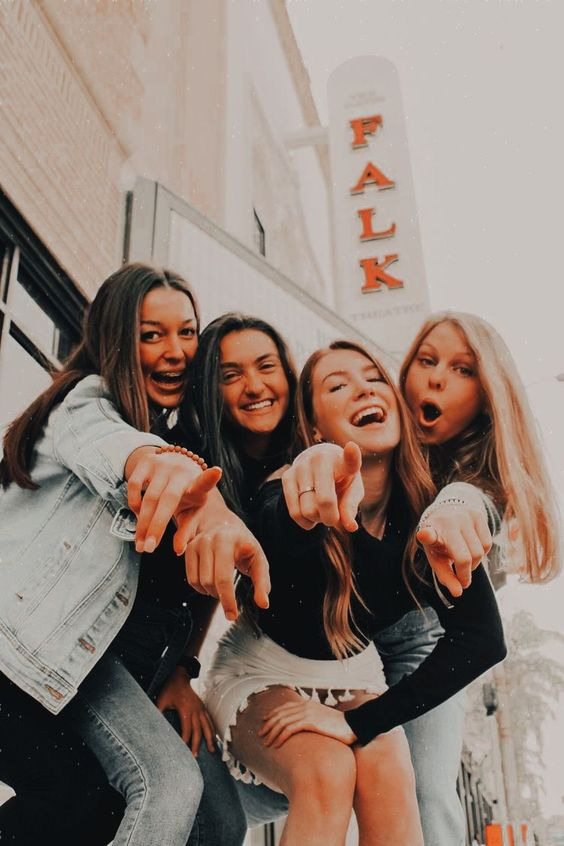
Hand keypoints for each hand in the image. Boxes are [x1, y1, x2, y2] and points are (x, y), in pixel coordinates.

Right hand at [125, 446, 221, 552]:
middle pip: (167, 500)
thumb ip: (187, 530)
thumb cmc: (187, 494)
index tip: (217, 472)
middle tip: (147, 549)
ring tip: (139, 544)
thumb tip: (178, 550)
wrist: (176, 464)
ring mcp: (164, 464)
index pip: (205, 482)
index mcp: (198, 485)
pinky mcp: (147, 460)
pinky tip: (138, 515)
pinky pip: (134, 484)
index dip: (210, 478)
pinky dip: (134, 503)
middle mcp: (181, 471)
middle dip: (156, 527)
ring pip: (148, 496)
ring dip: (142, 523)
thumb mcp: (192, 510)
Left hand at [156, 666, 215, 755]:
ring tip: (212, 750)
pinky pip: (209, 720)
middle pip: (198, 730)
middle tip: (195, 757)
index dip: (185, 741)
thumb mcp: (161, 700)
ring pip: (207, 726)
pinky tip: (214, 736)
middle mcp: (196, 710)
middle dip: (197, 744)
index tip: (183, 752)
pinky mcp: (203, 706)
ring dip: (210, 738)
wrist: (180, 674)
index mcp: (186, 710)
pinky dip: (212, 729)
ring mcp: (201, 708)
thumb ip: (158, 712)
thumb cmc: (170, 688)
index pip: (187, 730)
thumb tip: (152, 725)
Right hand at [181, 506, 270, 621]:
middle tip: (231, 607)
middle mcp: (212, 539)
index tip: (233, 616)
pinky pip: (191, 579)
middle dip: (222, 598)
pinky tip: (212, 584)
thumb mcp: (259, 561)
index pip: (225, 578)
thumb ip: (262, 582)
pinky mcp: (189, 549)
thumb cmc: (245, 546)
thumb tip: (263, 604)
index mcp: (231, 541)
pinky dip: (201, 588)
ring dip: (212, 592)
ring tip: (224, 588)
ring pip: (200, 582)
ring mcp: (198, 543)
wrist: (226, 525)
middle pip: (211, 582)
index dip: (228, 600)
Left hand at [259, 699, 356, 747]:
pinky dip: (280, 736)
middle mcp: (305, 706)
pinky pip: (290, 728)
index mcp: (307, 704)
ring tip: (266, 742)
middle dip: (268, 724)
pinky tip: (276, 744)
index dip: (272, 715)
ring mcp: (307, 712)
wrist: (353, 726)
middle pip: (280, 714)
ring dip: (272, 732)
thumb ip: (311, 721)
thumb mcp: (323, 720)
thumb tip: (303, 729)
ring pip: (282, 722)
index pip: (284, 708)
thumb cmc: (339, 727)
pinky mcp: (310, 721)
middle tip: (260, 734)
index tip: (264, 723)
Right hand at [282, 441, 363, 530]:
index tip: (352, 447)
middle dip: (331, 518)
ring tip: (321, 511)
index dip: (351, 455)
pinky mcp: (287, 476)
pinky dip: (305, 522)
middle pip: (325, 502)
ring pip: (308, 510)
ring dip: (317, 519)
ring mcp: (301, 466)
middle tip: (333, 516)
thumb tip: (350, 527)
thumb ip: (351, 507)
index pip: (349, 459)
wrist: (317, 463)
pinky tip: (310, 517)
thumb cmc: (341, 480)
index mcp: (342, 461)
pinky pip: (294, 512)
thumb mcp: (352, 491)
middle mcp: (320, 459)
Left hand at [417, 504, 491, 596]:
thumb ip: (446, 576)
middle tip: (462, 579)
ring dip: (474, 563)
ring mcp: (464, 516)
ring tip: (464, 560)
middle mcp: (447, 521)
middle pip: (465, 557)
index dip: (427, 535)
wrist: (448, 512)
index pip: (428, 533)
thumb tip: (458, 593)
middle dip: (465, 574)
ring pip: (479, 552)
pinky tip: (472, 549)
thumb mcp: (437, 558)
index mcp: (430, 531)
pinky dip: (482, 553)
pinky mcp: (478, 515)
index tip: (424, 535)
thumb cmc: (440, 541)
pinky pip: (487, 544)